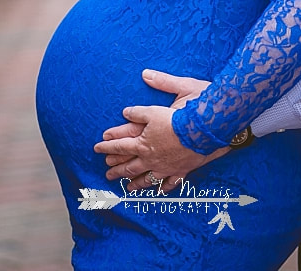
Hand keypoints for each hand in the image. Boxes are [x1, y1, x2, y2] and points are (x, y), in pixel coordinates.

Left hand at [94, 69, 221, 190]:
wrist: (203, 131)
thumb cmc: (179, 118)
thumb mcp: (154, 109)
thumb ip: (138, 112)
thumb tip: (125, 112)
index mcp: (143, 143)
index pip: (119, 146)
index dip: (107, 147)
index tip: (97, 149)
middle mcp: (151, 159)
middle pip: (130, 167)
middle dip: (117, 170)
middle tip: (107, 174)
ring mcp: (166, 168)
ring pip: (147, 178)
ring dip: (135, 183)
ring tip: (128, 187)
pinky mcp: (180, 171)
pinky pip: (169, 183)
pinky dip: (163, 188)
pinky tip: (159, 191)